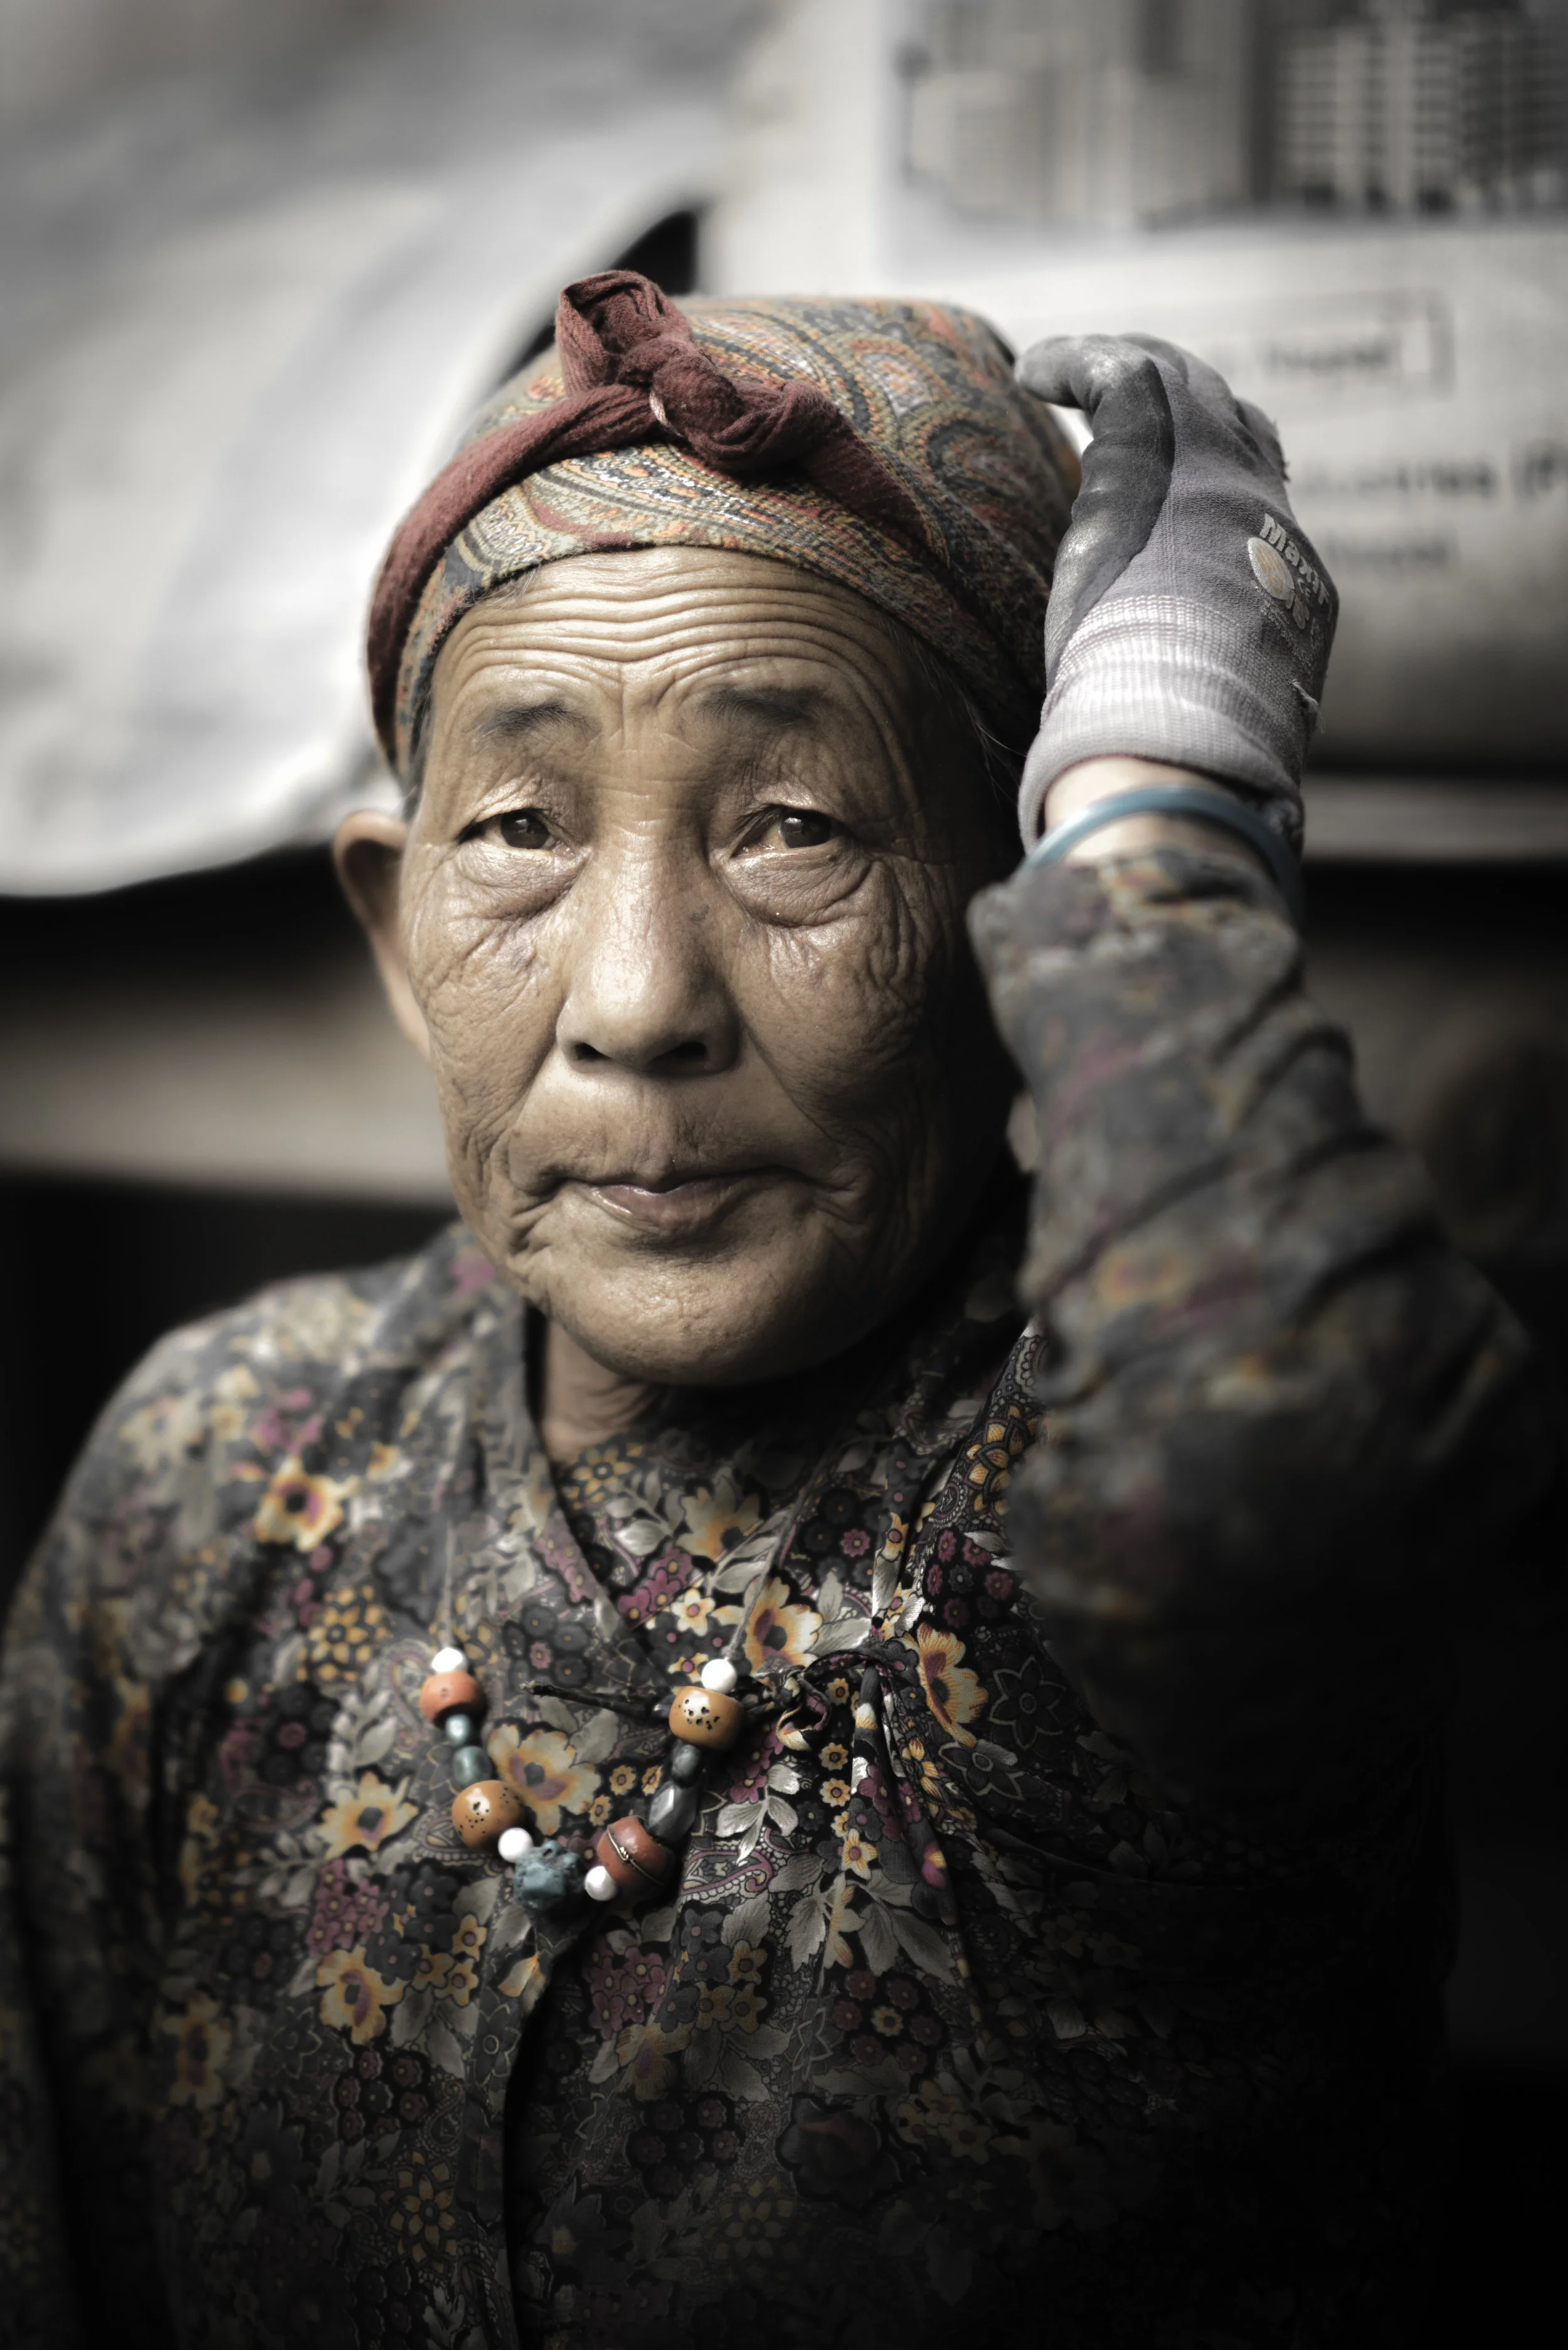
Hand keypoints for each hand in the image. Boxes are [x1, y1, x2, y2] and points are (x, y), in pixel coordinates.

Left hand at [1014, 334, 1337, 851]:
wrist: (1176, 738)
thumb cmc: (1177, 769)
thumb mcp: (1207, 743)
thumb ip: (1199, 734)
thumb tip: (1173, 781)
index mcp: (1294, 591)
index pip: (1269, 519)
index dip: (1227, 494)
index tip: (1183, 494)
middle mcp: (1271, 522)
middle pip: (1244, 432)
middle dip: (1194, 412)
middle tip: (1134, 399)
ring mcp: (1220, 480)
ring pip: (1189, 390)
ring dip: (1131, 374)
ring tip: (1073, 370)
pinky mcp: (1156, 451)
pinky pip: (1120, 376)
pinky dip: (1077, 363)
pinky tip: (1033, 370)